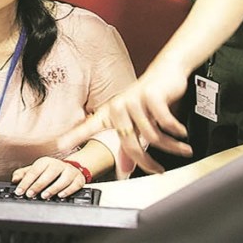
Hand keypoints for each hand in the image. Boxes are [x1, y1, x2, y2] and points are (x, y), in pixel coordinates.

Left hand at [11, 157, 84, 199]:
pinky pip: (74, 185)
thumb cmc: (50, 171)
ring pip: (62, 179)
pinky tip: (61, 195)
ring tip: (44, 196)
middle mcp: (58, 165)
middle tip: (30, 194)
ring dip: (53, 188)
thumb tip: (14, 180)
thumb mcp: (35, 170)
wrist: (71, 168)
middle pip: (48, 174)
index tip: (19, 191)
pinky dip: (68, 190)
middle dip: (38, 185)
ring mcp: (69, 171)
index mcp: (45, 162)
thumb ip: (23, 174)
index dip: (26, 182)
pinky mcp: (79, 179)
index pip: (34, 171)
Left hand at [62, 68, 191, 173]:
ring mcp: (133, 100)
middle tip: (159, 170)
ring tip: (183, 148)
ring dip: (171, 146)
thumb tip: (125, 168)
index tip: (60, 145)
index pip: (90, 126)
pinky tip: (181, 132)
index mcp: (111, 113)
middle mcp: (118, 107)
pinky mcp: (150, 96)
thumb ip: (129, 145)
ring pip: (151, 136)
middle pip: (130, 144)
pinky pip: (163, 123)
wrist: (166, 72)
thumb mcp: (137, 123)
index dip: (75, 136)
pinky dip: (175, 131)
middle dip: (148, 162)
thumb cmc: (150, 99)